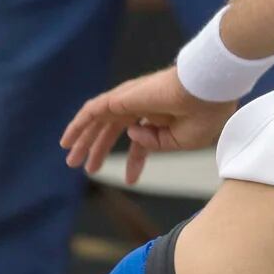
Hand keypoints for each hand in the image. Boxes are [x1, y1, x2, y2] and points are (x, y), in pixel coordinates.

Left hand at [61, 66, 236, 184]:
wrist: (206, 92)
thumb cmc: (203, 115)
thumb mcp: (181, 141)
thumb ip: (156, 143)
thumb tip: (132, 135)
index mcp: (161, 117)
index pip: (140, 140)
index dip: (135, 161)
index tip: (130, 180)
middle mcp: (142, 107)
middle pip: (112, 130)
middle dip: (99, 149)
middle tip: (88, 169)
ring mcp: (130, 101)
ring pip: (99, 122)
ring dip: (84, 141)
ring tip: (71, 161)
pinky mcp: (120, 98)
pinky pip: (92, 111)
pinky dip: (77, 126)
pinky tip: (67, 141)